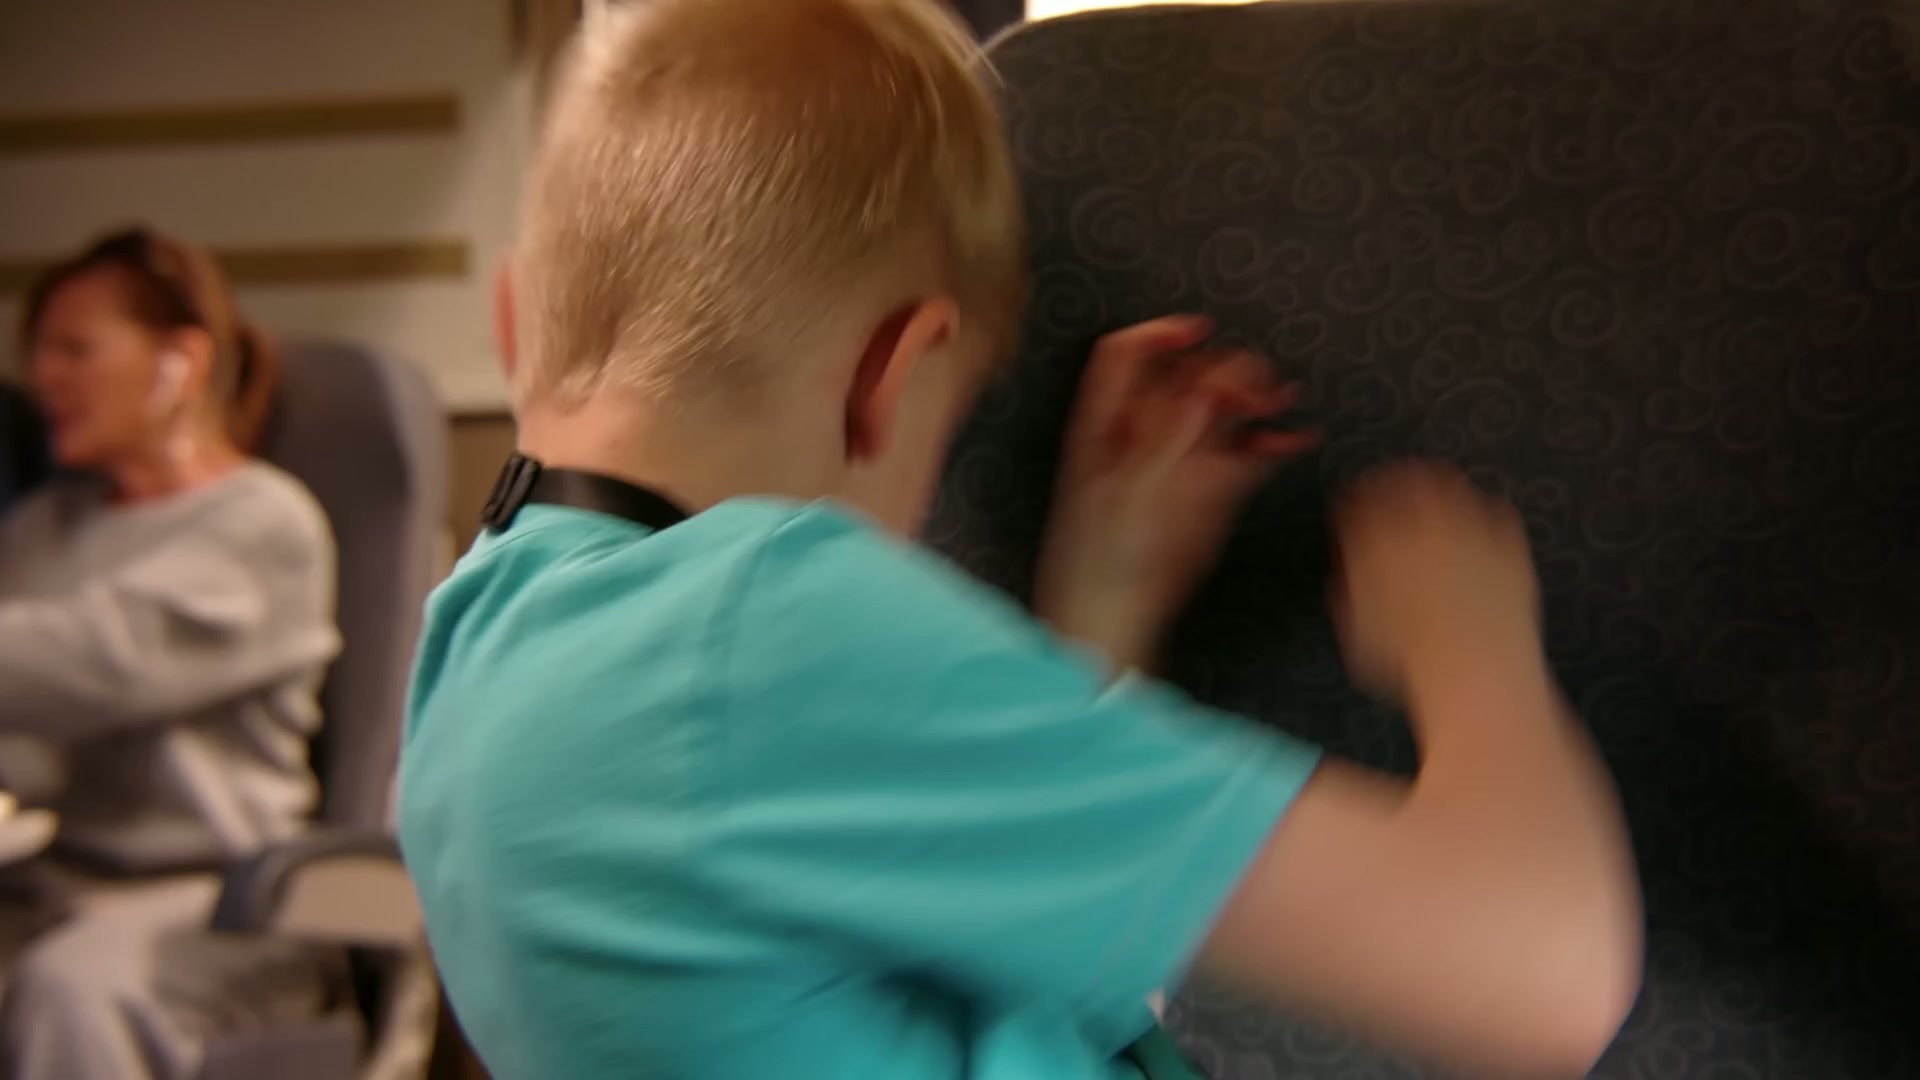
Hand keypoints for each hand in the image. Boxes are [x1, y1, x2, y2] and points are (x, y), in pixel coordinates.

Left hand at [1036, 316, 1314, 668]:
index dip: (1162, 335)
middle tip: (1256, 383)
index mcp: (1105, 425)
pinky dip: (1270, 441)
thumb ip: (1173, 430)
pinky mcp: (1204, 494)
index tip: (1201, 331)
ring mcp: (1176, 462)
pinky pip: (1243, 454)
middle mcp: (1141, 435)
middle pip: (1183, 377)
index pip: (1126, 354)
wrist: (1111, 618)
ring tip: (1281, 398)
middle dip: (1223, 369)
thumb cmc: (1103, 557)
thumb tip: (1209, 383)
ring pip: (1218, 412)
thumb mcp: (1135, 486)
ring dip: (1253, 399)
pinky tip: (1295, 436)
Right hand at [1332, 461, 1542, 698]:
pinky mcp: (1508, 538)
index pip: (1358, 499)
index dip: (1355, 501)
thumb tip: (1347, 575)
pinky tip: (1479, 526)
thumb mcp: (1356, 628)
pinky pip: (1495, 511)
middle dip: (1395, 482)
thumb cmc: (1406, 658)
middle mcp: (1421, 519)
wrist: (1474, 667)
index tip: (1354, 508)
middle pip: (1404, 479)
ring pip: (1451, 485)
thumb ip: (1348, 590)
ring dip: (1439, 487)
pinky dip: (1484, 513)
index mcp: (1375, 536)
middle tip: (1393, 487)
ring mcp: (1469, 523)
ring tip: (1436, 501)